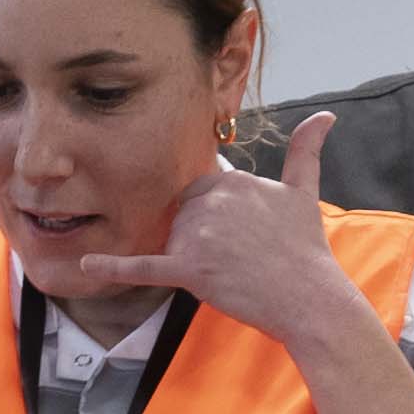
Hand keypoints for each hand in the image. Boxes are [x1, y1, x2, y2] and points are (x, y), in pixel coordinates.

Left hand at [77, 111, 373, 366]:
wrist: (309, 297)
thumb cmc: (305, 249)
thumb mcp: (304, 192)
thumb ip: (306, 150)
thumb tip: (326, 115)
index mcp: (231, 180)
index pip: (198, 191)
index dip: (213, 217)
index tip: (240, 236)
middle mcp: (211, 200)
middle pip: (182, 216)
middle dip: (200, 238)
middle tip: (238, 258)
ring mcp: (198, 235)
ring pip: (172, 241)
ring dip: (189, 258)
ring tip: (230, 273)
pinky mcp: (189, 269)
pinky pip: (144, 266)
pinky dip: (114, 267)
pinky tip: (87, 265)